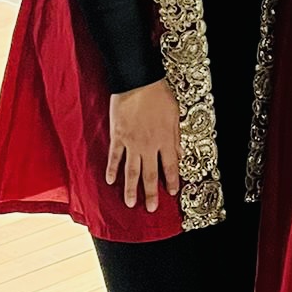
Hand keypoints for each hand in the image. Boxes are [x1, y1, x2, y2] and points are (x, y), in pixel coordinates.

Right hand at [107, 79, 181, 213]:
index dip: (172, 181)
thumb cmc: (158, 94)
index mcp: (165, 139)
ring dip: (130, 189)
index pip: (171, 166)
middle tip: (150, 209)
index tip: (172, 193)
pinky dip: (112, 170)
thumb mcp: (175, 114)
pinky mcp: (118, 136)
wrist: (138, 81)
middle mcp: (149, 145)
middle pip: (151, 175)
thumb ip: (176, 137)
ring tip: (130, 203)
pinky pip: (114, 157)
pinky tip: (110, 181)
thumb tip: (180, 154)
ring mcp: (132, 143)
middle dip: (151, 194)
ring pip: (131, 171)